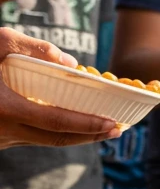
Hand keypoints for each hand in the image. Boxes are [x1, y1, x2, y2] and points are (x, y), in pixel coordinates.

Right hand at [0, 28, 119, 148]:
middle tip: (118, 129)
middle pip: (57, 140)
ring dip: (75, 136)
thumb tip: (70, 63)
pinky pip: (31, 138)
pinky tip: (71, 122)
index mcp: (4, 109)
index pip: (56, 123)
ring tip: (102, 127)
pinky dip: (54, 132)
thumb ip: (33, 47)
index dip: (88, 126)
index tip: (114, 124)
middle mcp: (2, 130)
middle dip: (91, 136)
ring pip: (44, 141)